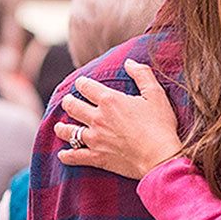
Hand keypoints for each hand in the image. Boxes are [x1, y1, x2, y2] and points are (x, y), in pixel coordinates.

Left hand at [55, 59, 183, 178]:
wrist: (160, 157)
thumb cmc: (160, 126)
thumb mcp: (155, 94)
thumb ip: (142, 74)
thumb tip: (129, 62)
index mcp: (110, 100)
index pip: (87, 87)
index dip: (82, 83)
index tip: (81, 83)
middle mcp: (97, 118)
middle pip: (72, 106)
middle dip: (68, 102)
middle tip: (68, 101)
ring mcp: (95, 138)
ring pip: (69, 131)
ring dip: (62, 128)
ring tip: (60, 126)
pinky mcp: (97, 157)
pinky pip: (75, 156)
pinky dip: (66, 155)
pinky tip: (62, 154)